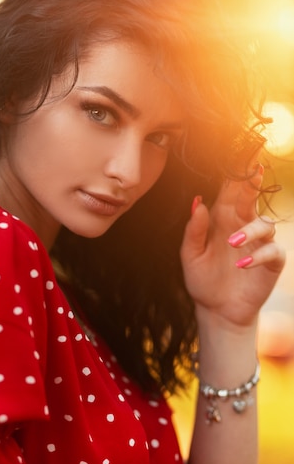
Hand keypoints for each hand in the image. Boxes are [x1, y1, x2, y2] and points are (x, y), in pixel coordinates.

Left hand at [180, 167, 285, 329]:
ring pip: (264, 225)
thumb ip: (194, 230)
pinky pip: (272, 251)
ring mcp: (259, 243)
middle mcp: (243, 226)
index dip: (236, 173)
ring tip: (231, 242)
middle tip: (255, 168)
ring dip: (249, 231)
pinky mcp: (271, 262)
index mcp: (223, 219)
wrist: (215, 310)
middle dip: (254, 181)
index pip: (231, 191)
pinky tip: (242, 264)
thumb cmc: (202, 279)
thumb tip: (197, 202)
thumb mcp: (190, 255)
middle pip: (252, 198)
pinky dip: (258, 255)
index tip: (241, 153)